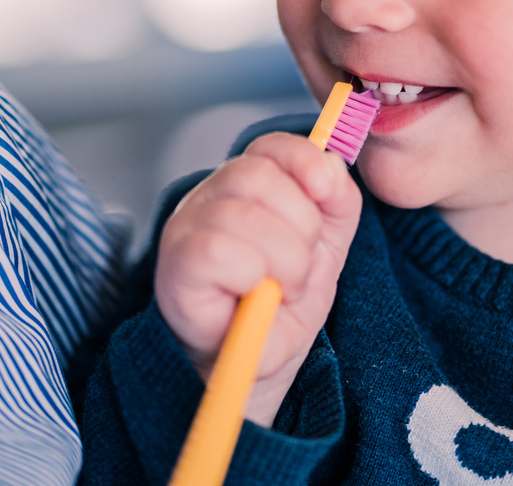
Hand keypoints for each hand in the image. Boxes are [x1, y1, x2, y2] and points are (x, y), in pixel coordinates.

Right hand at [154, 131, 361, 425]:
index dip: (303, 160)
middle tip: (301, 267)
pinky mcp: (176, 265)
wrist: (256, 364)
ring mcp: (186, 228)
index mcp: (245, 184)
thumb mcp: (326, 247)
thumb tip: (332, 164)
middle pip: (258, 175)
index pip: (269, 147)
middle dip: (300, 226)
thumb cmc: (281, 304)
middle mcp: (209, 197)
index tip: (326, 190)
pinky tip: (251, 296)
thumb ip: (337, 202)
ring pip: (244, 215)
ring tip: (281, 289)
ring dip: (283, 261)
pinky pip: (219, 249)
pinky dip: (251, 276)